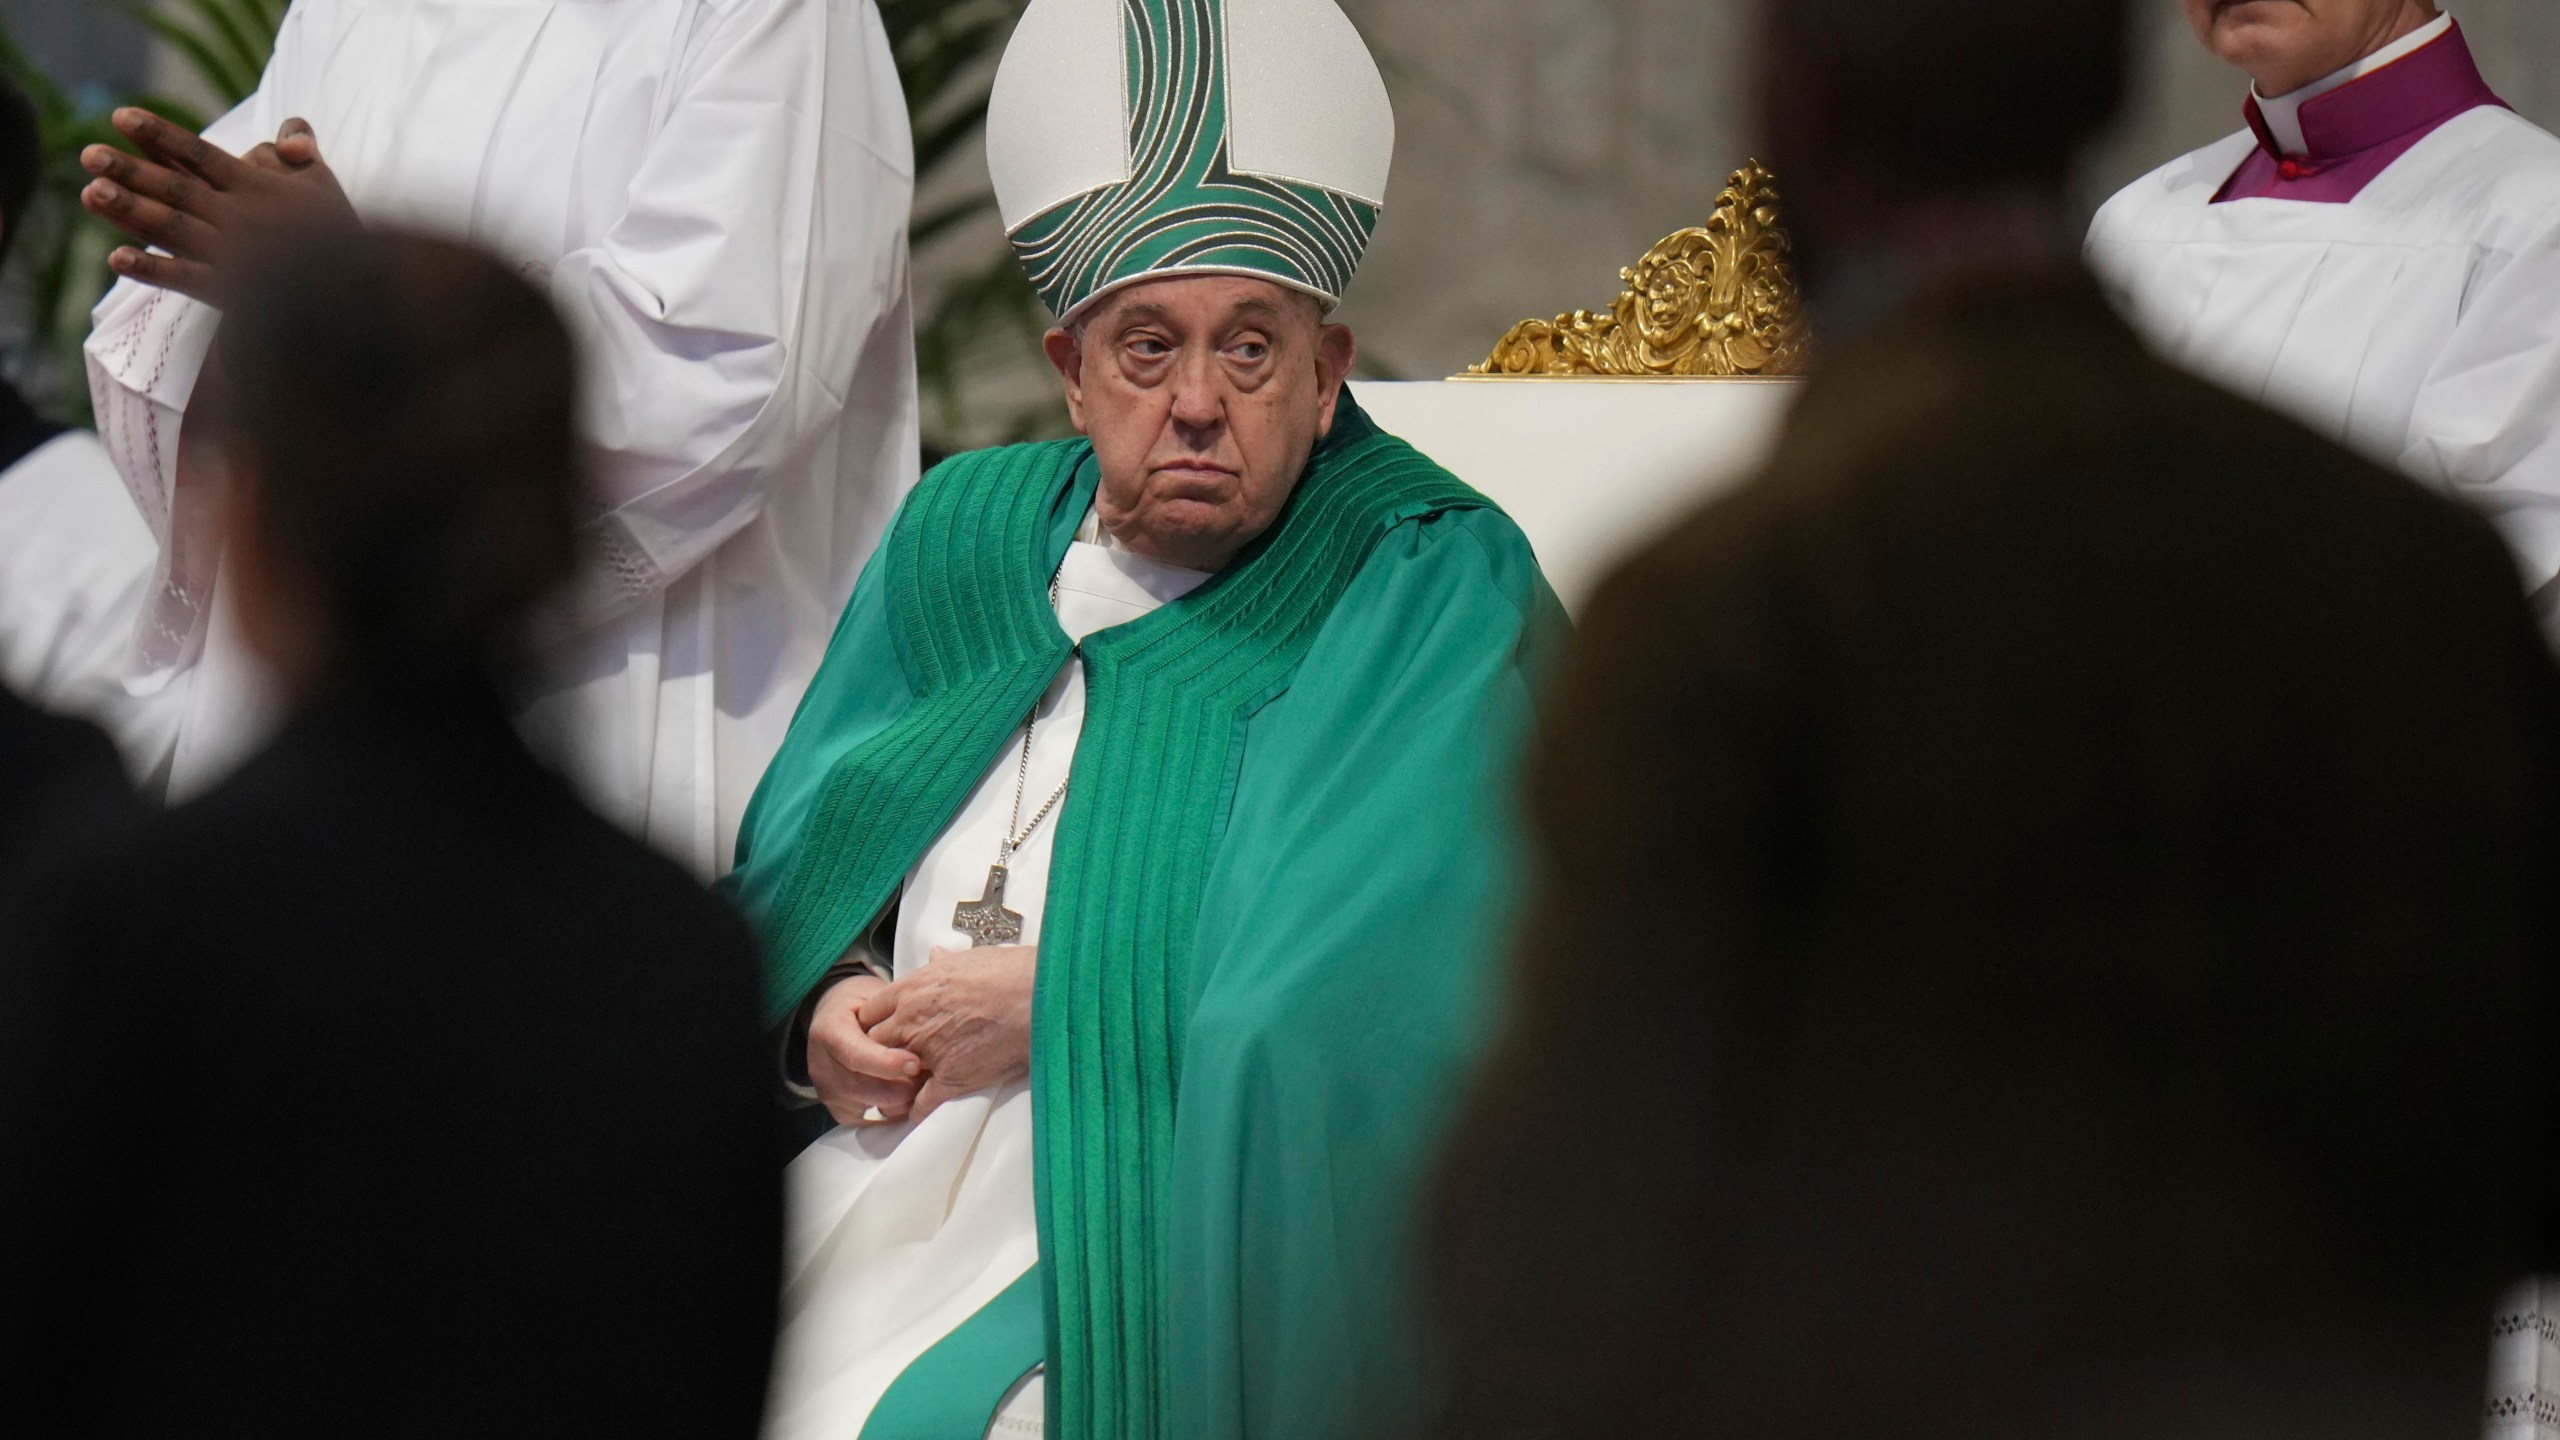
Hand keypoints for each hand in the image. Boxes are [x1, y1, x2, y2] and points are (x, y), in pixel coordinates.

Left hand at [81, 110, 358, 302]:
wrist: (361, 293)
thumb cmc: (342, 235)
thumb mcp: (326, 185)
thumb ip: (303, 153)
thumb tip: (288, 130)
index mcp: (259, 188)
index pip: (200, 154)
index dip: (160, 135)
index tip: (121, 117)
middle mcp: (240, 217)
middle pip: (177, 188)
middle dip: (131, 171)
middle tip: (89, 154)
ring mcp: (234, 255)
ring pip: (174, 228)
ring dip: (131, 211)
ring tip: (90, 193)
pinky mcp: (233, 291)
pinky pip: (187, 278)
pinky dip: (152, 270)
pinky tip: (117, 259)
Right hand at [807, 973, 922, 1126]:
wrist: (834, 1015)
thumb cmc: (861, 1004)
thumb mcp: (874, 996)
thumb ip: (891, 1017)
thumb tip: (920, 1039)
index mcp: (829, 1028)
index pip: (854, 1054)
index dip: (885, 1063)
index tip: (915, 1063)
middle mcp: (820, 1062)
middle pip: (858, 1086)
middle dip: (897, 1087)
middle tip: (926, 1078)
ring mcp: (824, 1087)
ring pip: (862, 1105)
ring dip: (896, 1102)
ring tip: (919, 1087)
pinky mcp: (834, 1105)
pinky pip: (861, 1120)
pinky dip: (887, 1113)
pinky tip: (905, 1099)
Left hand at [862, 945, 1036, 1122]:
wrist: (1038, 998)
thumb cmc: (1008, 972)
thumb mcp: (968, 958)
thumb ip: (943, 962)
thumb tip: (935, 955)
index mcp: (912, 989)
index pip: (870, 1011)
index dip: (876, 1021)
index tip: (886, 1027)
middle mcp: (912, 1022)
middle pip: (873, 1043)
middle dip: (880, 1050)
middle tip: (892, 1056)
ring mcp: (929, 1053)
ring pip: (891, 1075)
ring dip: (893, 1082)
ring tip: (898, 1088)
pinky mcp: (951, 1080)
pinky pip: (921, 1105)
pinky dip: (916, 1111)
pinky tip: (918, 1111)